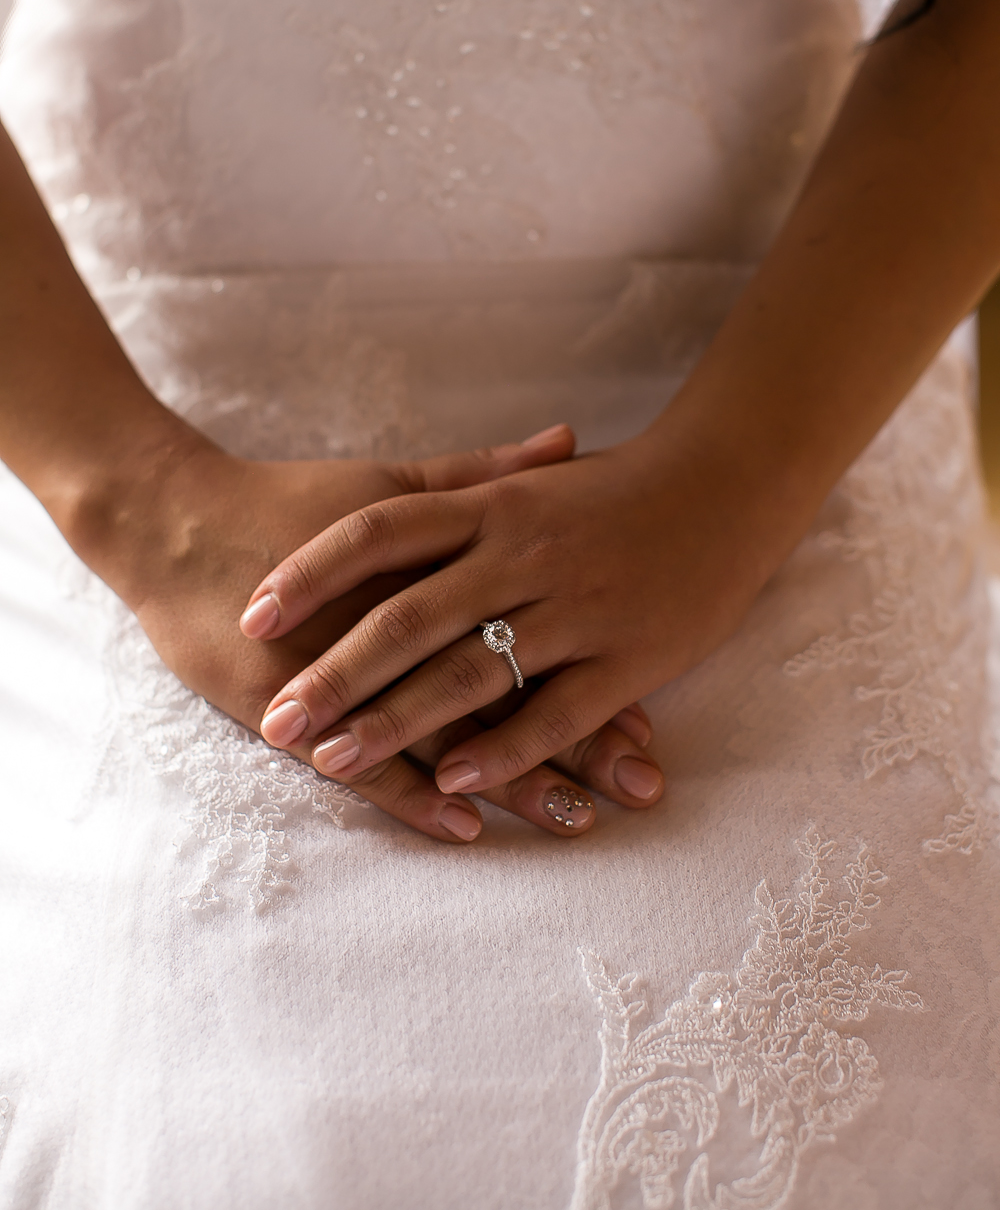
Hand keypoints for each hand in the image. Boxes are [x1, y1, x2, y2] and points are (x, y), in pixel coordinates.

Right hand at [81, 422, 661, 840]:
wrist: (176, 520)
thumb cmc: (290, 498)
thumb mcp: (394, 486)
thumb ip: (483, 475)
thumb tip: (569, 441)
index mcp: (439, 563)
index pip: (531, 625)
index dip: (592, 670)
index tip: (653, 715)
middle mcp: (404, 617)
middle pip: (507, 684)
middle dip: (578, 738)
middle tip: (642, 786)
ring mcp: (348, 665)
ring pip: (448, 731)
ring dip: (515, 780)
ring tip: (579, 820)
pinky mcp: (295, 703)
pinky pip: (364, 761)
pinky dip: (417, 796)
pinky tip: (467, 829)